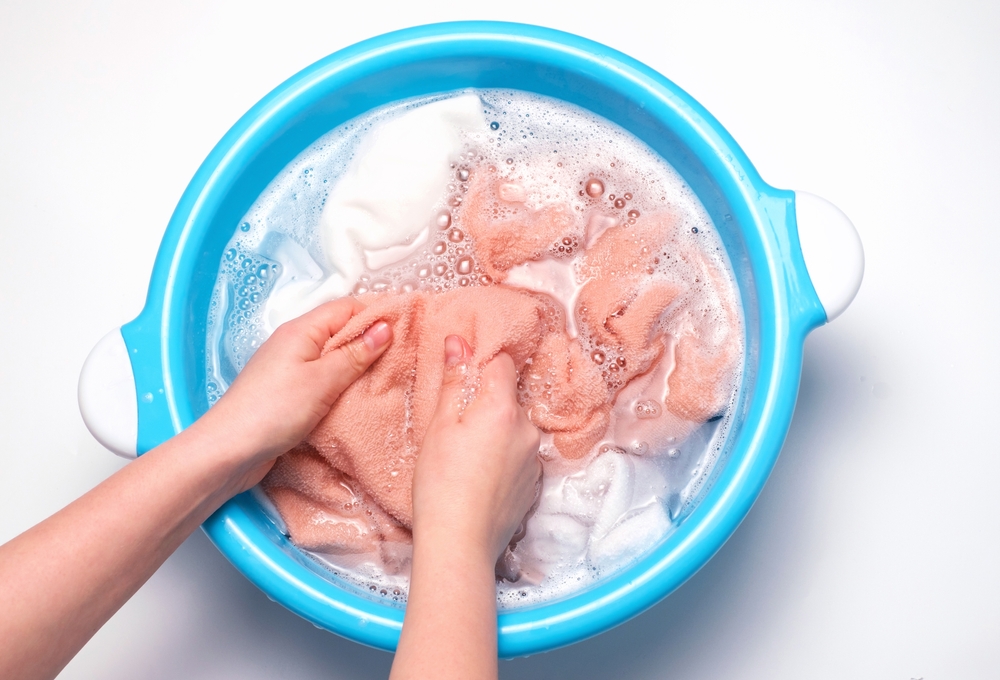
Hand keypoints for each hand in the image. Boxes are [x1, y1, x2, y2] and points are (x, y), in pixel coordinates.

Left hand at [201, 298, 391, 492]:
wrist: (227, 452)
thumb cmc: (271, 412)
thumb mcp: (322, 381)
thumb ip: (355, 354)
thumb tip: (385, 327)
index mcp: (301, 330)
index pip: (347, 307)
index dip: (379, 312)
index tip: (410, 325)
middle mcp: (296, 344)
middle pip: (342, 330)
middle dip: (373, 340)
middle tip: (407, 353)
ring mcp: (292, 369)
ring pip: (335, 357)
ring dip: (360, 365)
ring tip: (391, 376)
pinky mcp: (290, 394)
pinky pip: (325, 379)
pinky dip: (345, 384)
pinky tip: (361, 397)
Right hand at [412, 335, 541, 564]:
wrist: (460, 544)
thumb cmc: (441, 485)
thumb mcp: (439, 427)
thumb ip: (454, 382)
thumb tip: (459, 343)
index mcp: (503, 409)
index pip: (502, 363)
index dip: (482, 363)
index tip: (463, 375)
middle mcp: (528, 429)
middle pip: (508, 398)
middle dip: (485, 403)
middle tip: (456, 426)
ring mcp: (535, 458)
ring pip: (514, 428)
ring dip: (495, 431)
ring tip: (466, 456)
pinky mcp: (534, 483)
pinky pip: (519, 455)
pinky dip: (503, 457)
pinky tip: (479, 476)